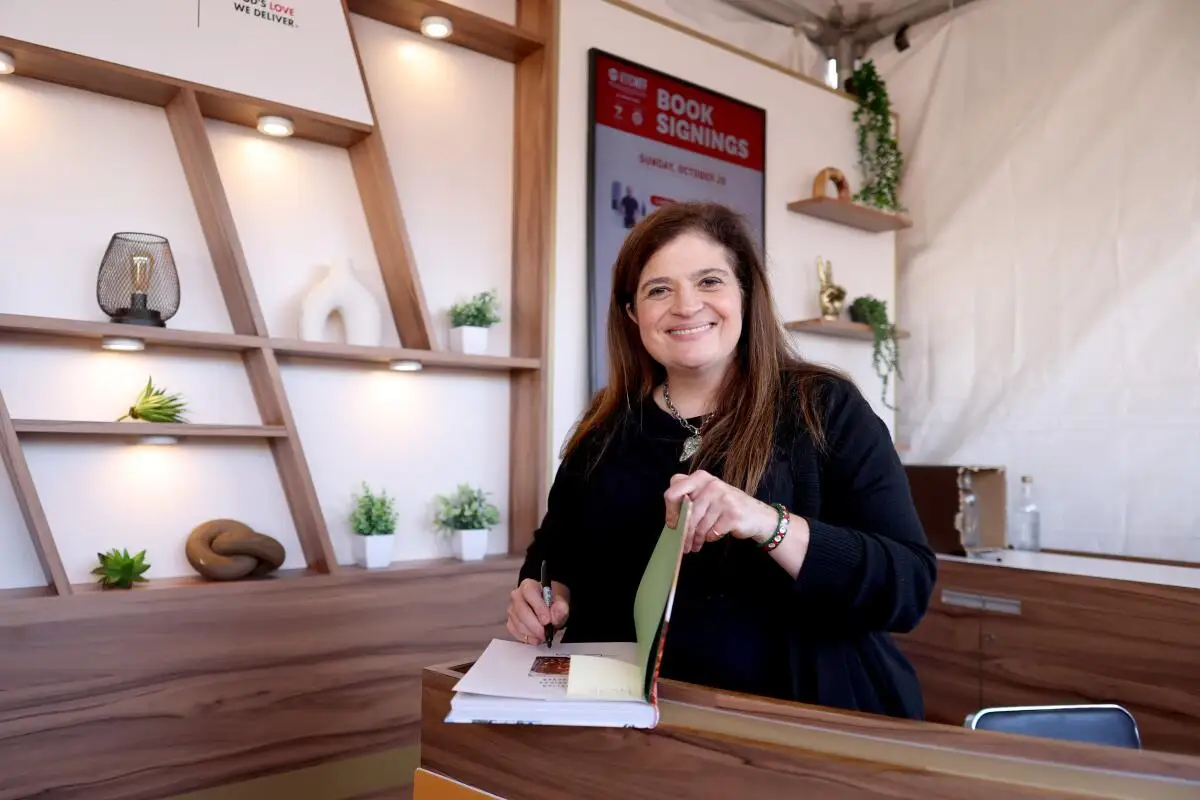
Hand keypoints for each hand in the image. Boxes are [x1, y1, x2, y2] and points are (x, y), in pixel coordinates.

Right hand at [507, 578, 569, 644]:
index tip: (547, 621)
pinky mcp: (510, 621)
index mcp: (529, 585)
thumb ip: (561, 607)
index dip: (538, 607)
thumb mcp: (561, 601)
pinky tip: (536, 639)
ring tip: (543, 637)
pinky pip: (515, 631)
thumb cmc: (553, 601)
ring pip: (518, 623)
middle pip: (521, 610)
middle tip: (545, 634)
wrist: (549, 606)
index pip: (529, 593)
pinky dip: (526, 638)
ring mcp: (512, 609)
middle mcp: (517, 595)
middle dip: (534, 625)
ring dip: (531, 633)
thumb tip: (555, 617)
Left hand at [664, 470, 779, 552]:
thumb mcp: (707, 495)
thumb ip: (690, 500)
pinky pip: (712, 532)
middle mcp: (711, 484)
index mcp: (700, 477)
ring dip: (697, 539)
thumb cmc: (726, 507)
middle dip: (684, 532)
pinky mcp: (732, 514)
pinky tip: (714, 535)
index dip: (670, 510)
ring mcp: (723, 498)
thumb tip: (671, 520)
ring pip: (699, 525)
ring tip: (696, 544)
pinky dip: (710, 537)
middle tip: (683, 544)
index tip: (672, 524)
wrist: (758, 516)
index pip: (674, 490)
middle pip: (686, 513)